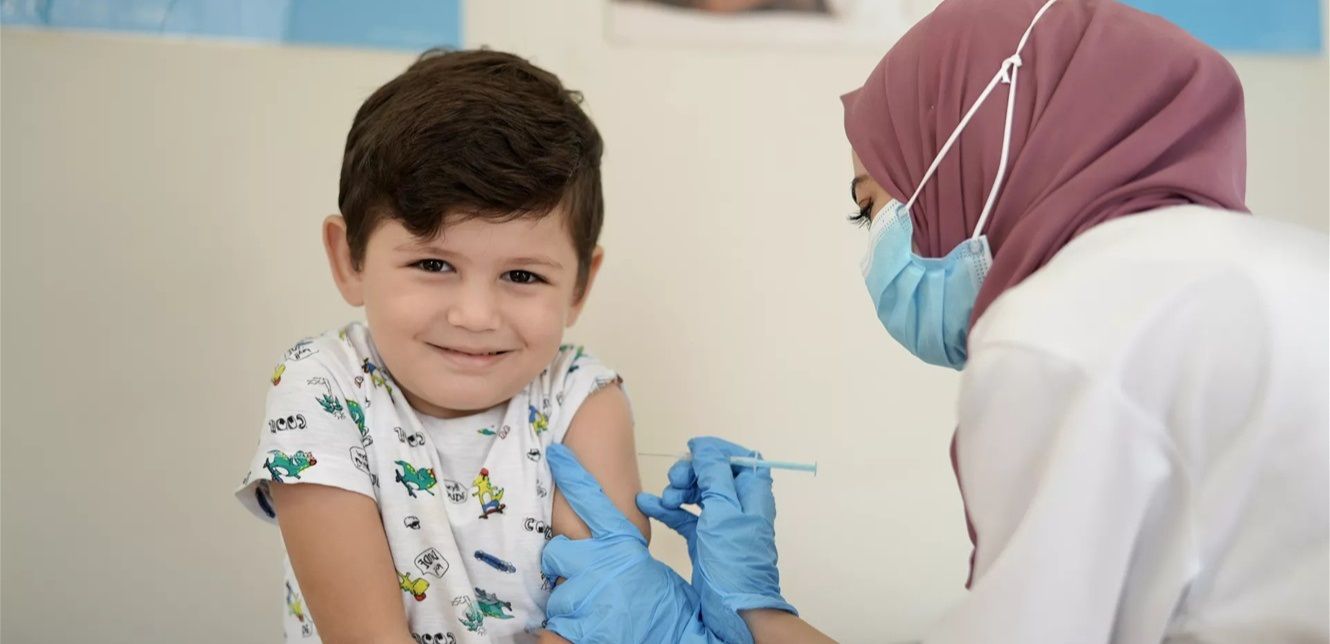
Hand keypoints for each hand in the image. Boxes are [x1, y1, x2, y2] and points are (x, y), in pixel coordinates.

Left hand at [542, 444, 717, 642]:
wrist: (679, 640)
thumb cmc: (671, 609)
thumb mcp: (651, 568)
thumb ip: (628, 549)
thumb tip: (620, 537)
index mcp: (623, 544)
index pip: (593, 500)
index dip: (573, 474)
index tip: (557, 453)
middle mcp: (601, 562)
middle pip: (557, 551)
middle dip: (565, 570)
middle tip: (587, 587)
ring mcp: (587, 592)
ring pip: (557, 592)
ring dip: (572, 606)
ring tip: (598, 616)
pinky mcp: (578, 624)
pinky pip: (555, 626)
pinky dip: (569, 632)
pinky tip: (591, 631)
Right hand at [636, 437, 797, 643]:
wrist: (735, 607)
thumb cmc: (735, 561)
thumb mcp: (723, 511)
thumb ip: (714, 474)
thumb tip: (704, 446)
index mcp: (752, 493)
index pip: (738, 458)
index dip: (716, 451)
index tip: (693, 451)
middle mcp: (738, 504)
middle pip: (712, 473)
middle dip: (691, 472)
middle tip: (675, 481)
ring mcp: (720, 522)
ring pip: (697, 493)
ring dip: (678, 491)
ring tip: (666, 500)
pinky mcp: (705, 538)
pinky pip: (685, 515)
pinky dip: (668, 510)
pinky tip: (648, 505)